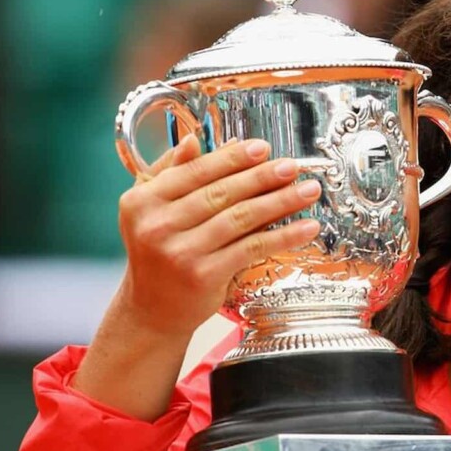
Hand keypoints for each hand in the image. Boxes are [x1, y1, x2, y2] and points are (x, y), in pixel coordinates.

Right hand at [72, 135, 321, 420]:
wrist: (152, 310)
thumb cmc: (157, 253)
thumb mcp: (150, 210)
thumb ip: (170, 173)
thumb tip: (194, 140)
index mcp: (142, 201)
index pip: (195, 171)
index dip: (232, 158)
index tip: (262, 148)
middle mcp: (157, 226)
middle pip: (221, 193)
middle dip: (263, 176)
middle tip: (293, 166)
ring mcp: (180, 252)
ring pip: (241, 218)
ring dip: (281, 201)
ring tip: (308, 190)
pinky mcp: (204, 275)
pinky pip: (252, 248)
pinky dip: (283, 236)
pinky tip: (306, 227)